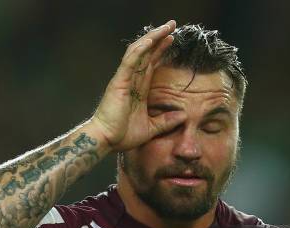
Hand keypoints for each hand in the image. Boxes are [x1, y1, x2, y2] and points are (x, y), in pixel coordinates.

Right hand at [92, 20, 186, 150]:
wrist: (106, 141)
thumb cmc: (123, 135)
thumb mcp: (151, 128)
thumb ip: (166, 121)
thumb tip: (183, 116)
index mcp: (138, 89)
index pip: (151, 63)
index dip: (161, 50)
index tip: (173, 39)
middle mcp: (131, 80)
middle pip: (147, 52)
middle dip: (159, 37)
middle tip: (172, 24)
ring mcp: (124, 79)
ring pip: (139, 51)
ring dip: (153, 38)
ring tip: (167, 27)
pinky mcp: (119, 82)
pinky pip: (130, 61)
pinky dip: (140, 50)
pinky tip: (151, 40)